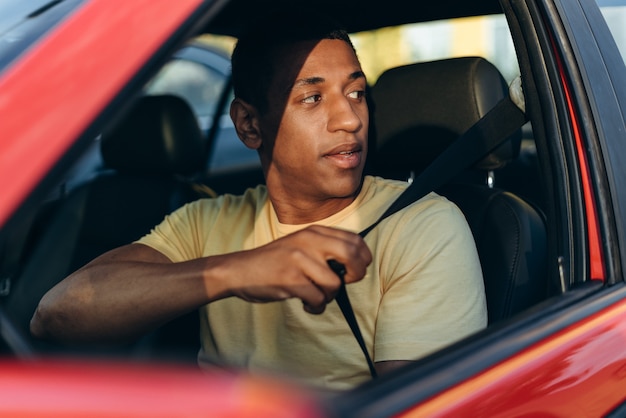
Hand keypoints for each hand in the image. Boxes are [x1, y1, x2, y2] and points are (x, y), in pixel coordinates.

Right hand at [223, 225, 371, 313]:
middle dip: (356, 274)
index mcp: (314, 231)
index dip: (362, 258)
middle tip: (345, 283)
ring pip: (334, 284)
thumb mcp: (301, 245)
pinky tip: (306, 304)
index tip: (354, 271)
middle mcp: (309, 241)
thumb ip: (325, 249)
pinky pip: (318, 299)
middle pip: (352, 255)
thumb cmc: (274, 262)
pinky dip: (316, 307)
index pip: (354, 239)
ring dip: (329, 297)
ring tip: (316, 297)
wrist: (239, 270)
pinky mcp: (290, 278)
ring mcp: (299, 259)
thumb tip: (355, 266)